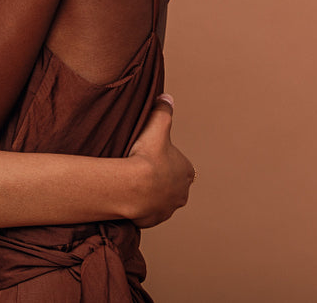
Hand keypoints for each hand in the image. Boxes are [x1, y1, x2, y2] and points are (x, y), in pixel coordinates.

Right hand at [126, 93, 194, 226]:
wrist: (132, 187)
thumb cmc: (147, 156)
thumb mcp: (156, 127)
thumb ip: (163, 110)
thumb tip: (167, 96)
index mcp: (186, 172)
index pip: (178, 164)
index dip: (164, 159)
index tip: (150, 155)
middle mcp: (182, 193)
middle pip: (170, 183)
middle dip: (159, 178)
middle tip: (139, 169)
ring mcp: (168, 209)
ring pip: (160, 199)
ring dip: (150, 194)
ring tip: (133, 183)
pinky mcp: (154, 220)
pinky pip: (147, 212)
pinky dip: (140, 206)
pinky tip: (129, 197)